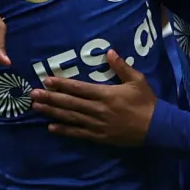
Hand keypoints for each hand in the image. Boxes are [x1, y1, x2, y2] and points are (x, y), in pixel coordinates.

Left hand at [32, 51, 154, 145]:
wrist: (157, 128)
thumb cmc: (146, 102)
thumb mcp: (137, 80)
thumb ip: (121, 66)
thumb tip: (109, 52)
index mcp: (106, 94)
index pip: (78, 89)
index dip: (61, 85)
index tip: (46, 80)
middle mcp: (98, 110)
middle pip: (70, 103)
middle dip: (50, 98)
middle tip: (33, 95)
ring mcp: (97, 125)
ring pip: (71, 118)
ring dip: (52, 113)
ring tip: (36, 108)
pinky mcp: (100, 137)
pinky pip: (79, 134)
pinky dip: (65, 130)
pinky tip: (51, 128)